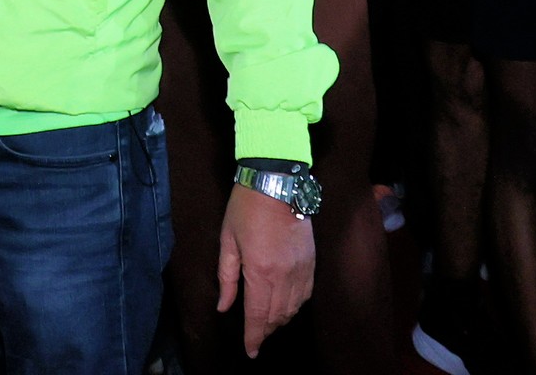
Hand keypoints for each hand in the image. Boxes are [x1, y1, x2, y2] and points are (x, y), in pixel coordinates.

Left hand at [217, 183, 316, 355]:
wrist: (277, 183)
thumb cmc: (245, 208)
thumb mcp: (227, 241)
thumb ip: (226, 277)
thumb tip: (224, 307)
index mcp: (260, 272)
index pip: (258, 316)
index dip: (254, 337)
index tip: (251, 351)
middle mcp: (284, 276)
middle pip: (277, 316)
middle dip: (266, 330)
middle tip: (256, 336)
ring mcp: (301, 270)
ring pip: (294, 308)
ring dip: (281, 319)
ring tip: (269, 323)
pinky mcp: (311, 262)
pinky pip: (306, 294)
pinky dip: (296, 305)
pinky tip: (287, 305)